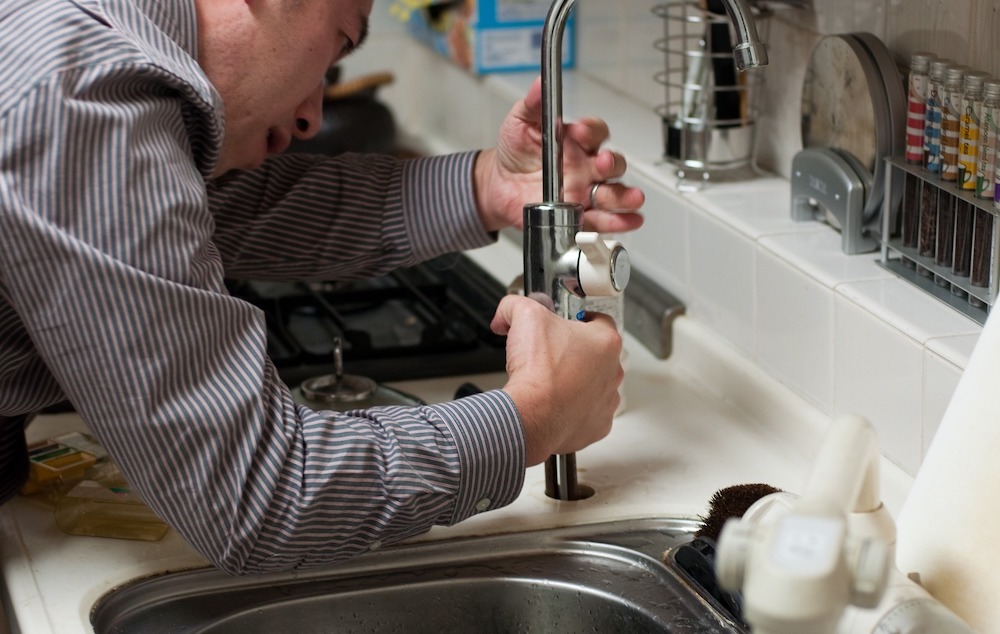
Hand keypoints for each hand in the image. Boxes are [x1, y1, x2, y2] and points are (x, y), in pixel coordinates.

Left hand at [474, 77, 645, 233]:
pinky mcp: (580, 215)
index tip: (577, 131)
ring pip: (614, 193)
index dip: (590, 131)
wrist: (499, 185)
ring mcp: (586, 191)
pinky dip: (619, 221)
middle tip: (601, 164)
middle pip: (612, 164)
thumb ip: (533, 104)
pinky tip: (629, 220)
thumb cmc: (515, 152)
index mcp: (576, 142)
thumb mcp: (520, 122)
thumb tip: (541, 83)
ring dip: (624, 196)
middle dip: (611, 164)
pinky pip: (603, 220)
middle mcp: (587, 166)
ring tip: (631, 198)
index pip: (595, 132)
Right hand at [490, 294, 621, 465]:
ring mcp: (607, 400)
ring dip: (576, 382)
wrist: (531, 416)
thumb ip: (516, 305)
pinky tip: (554, 403)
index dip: (577, 320)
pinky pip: (588, 413)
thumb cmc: (538, 372)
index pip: (599, 320)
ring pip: (594, 384)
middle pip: (596, 354)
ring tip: (550, 381)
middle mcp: (613, 371)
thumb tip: (507, 312)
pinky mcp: (598, 425)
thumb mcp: (523, 316)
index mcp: (606, 342)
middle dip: (575, 352)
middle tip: (550, 354)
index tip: (563, 325)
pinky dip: (573, 409)